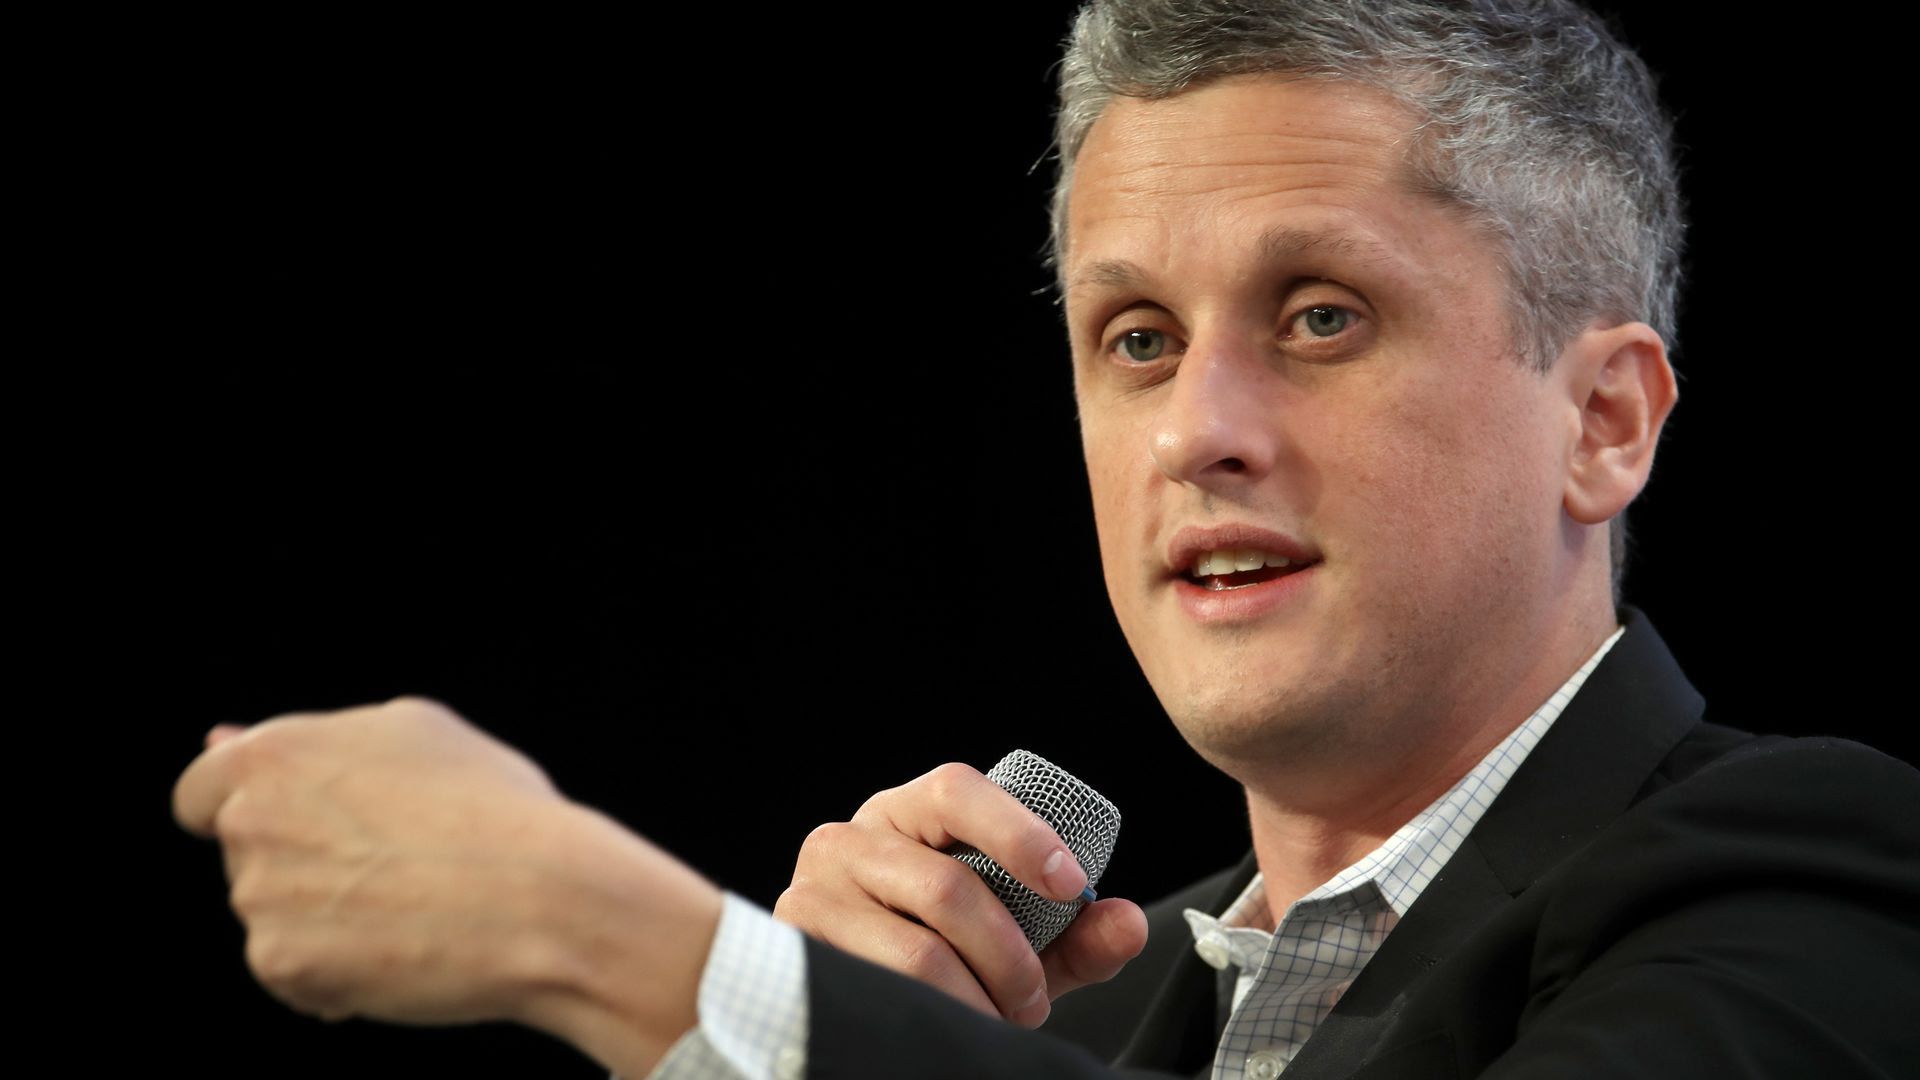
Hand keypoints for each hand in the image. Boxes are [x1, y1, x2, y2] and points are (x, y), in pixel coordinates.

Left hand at [172, 696, 720, 1074]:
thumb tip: (216, 741)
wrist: (544, 900)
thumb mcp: (416, 735)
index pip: (200, 793)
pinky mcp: (280, 963)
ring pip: (275, 917)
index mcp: (277, 752)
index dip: (248, 813)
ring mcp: (260, 895)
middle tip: (396, 867)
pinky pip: (295, 976)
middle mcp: (251, 819)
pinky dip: (336, 975)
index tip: (304, 831)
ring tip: (413, 910)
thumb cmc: (495, 807)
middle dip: (303, 865)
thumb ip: (318, 739)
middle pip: (245, 857)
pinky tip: (402, 954)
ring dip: (324, 921)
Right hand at [773, 762, 1147, 1027]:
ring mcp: (814, 893)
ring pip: (919, 952)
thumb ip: (1077, 933)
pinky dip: (937, 1015)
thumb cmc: (940, 950)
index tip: (1071, 884)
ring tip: (997, 1018)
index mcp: (907, 813)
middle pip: (949, 887)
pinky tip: (951, 1023)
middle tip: (1034, 999)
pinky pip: (882, 990)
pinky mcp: (797, 949)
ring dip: (977, 998)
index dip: (1019, 832)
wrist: (854, 998)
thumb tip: (1128, 923)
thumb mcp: (1018, 940)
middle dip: (1011, 958)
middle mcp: (850, 839)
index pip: (958, 790)